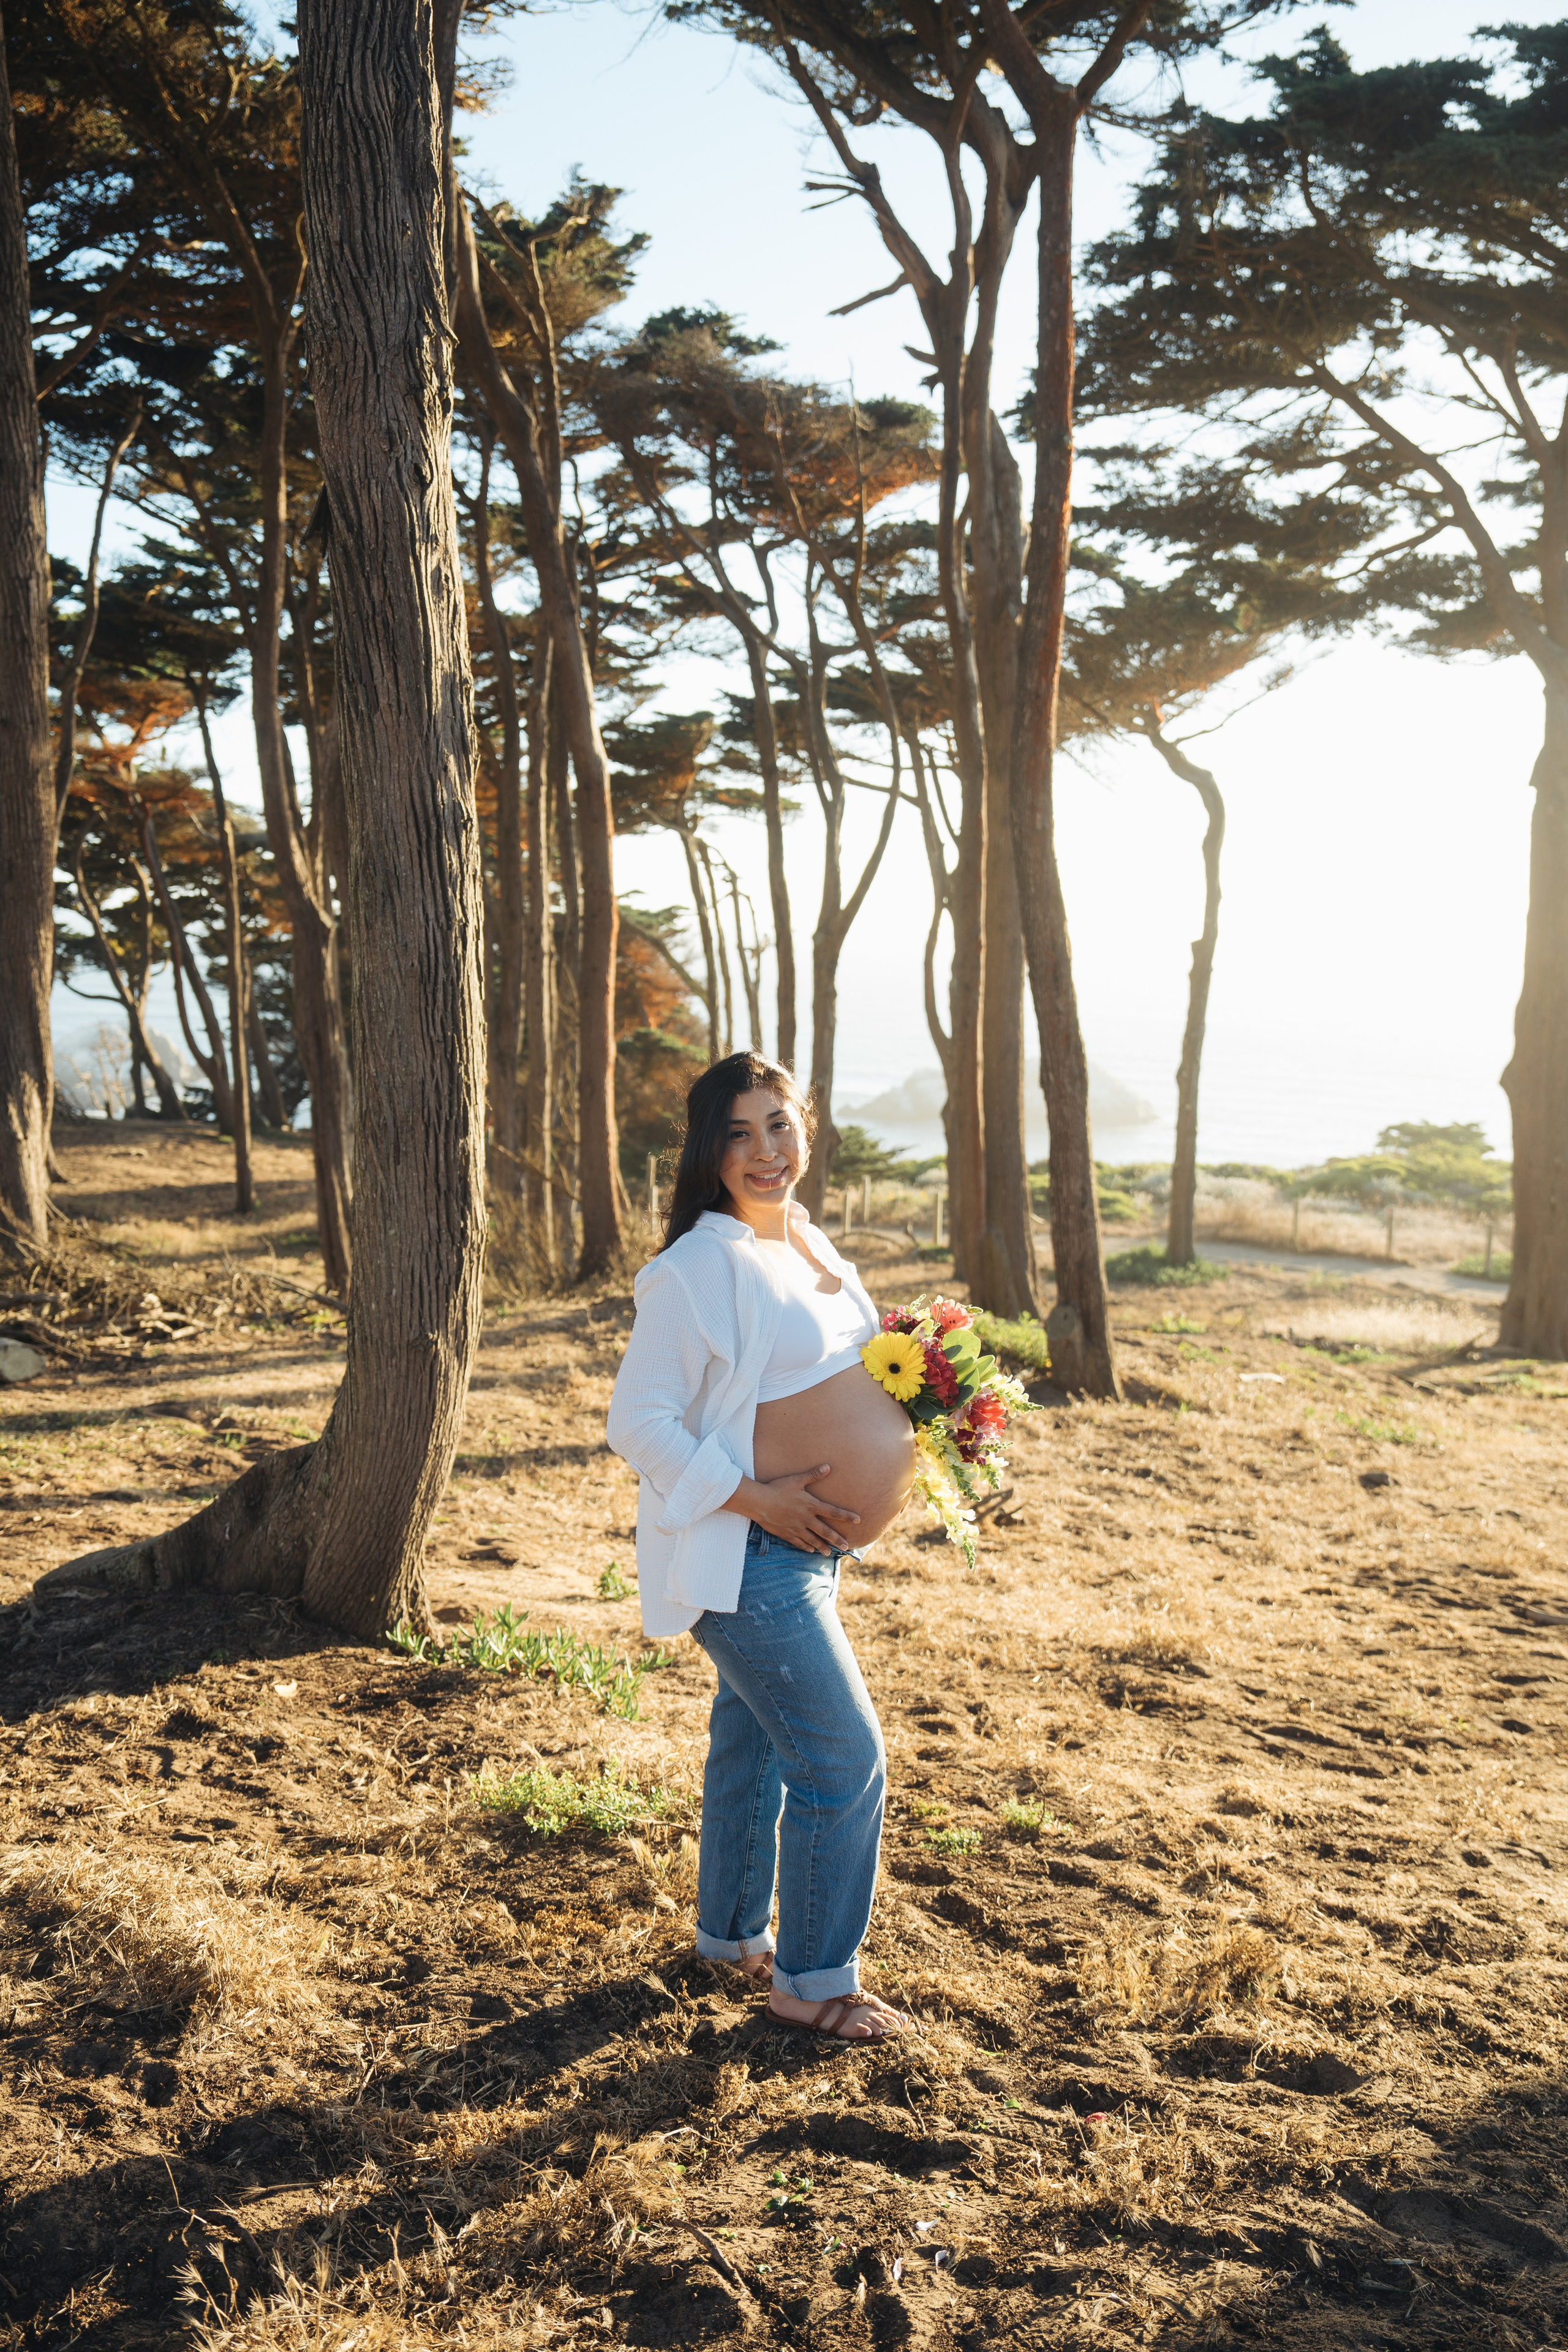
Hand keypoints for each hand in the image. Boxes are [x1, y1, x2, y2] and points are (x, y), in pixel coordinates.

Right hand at [739, 1464, 859, 1552]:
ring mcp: (796, 1528)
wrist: (759, 1502)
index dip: (846, 1516)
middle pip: (825, 1532)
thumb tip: (828, 1467)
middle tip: (846, 1547)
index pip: (833, 1512)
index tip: (858, 1520)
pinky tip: (811, 1551)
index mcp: (811, 1505)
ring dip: (822, 1547)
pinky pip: (799, 1543)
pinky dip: (806, 1547)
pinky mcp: (786, 1534)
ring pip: (813, 1540)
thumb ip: (813, 1475)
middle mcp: (806, 1519)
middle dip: (837, 1540)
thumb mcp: (797, 1480)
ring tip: (829, 1553)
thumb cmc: (778, 1488)